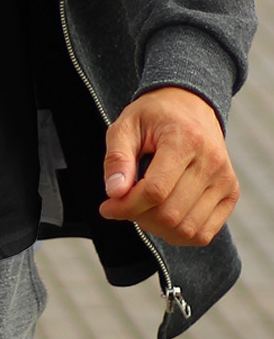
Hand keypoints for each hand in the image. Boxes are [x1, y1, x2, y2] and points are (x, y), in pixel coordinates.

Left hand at [99, 86, 238, 246]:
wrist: (189, 104)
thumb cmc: (153, 115)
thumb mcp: (125, 125)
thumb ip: (117, 157)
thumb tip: (114, 192)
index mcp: (185, 139)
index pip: (155, 190)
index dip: (127, 205)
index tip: (107, 206)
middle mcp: (212, 162)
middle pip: (170, 213)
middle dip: (138, 216)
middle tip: (122, 204)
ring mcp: (225, 180)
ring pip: (187, 229)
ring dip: (156, 227)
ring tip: (141, 207)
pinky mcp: (231, 193)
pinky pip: (204, 233)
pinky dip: (178, 234)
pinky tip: (160, 215)